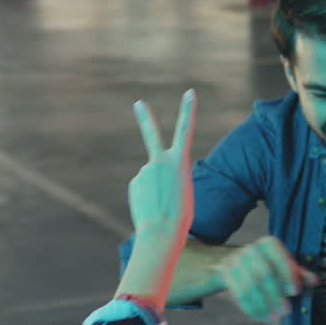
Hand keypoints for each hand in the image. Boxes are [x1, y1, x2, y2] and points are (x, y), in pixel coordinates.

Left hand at [128, 90, 196, 251]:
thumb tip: (149, 172)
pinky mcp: (135, 182)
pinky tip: (151, 206)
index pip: (185, 130)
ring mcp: (145, 171)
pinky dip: (148, 196)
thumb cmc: (181, 216)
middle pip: (151, 134)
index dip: (188, 110)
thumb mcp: (184, 190)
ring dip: (156, 189)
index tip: (189, 92)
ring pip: (152, 176)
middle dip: (145, 118)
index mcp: (180, 161)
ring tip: (161, 204)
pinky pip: (144, 187)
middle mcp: (160, 161)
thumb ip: (169, 175)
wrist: (162, 232)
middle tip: (138, 103)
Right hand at [222, 235, 320, 323]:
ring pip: (250, 286)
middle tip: (287, 311)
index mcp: (268, 244)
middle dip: (276, 295)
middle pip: (264, 274)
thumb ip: (299, 273)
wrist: (235, 262)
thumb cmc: (268, 265)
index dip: (289, 275)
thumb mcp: (283, 266)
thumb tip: (317, 281)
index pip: (280, 259)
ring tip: (275, 318)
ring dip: (264, 305)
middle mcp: (250, 249)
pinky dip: (252, 309)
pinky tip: (262, 317)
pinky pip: (239, 295)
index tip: (296, 291)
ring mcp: (235, 260)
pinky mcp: (225, 274)